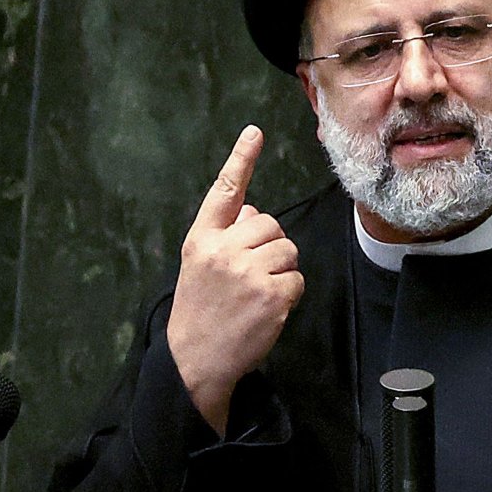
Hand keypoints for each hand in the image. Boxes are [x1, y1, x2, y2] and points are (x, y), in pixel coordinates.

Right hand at [167, 125, 303, 435]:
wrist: (195, 361)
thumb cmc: (201, 312)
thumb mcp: (199, 267)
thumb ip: (225, 237)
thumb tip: (257, 213)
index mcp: (202, 239)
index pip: (226, 192)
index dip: (241, 159)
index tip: (255, 131)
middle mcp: (223, 250)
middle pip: (271, 224)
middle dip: (270, 247)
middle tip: (251, 277)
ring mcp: (248, 272)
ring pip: (288, 250)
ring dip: (281, 270)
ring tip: (257, 294)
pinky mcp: (271, 295)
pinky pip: (296, 279)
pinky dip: (289, 295)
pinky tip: (267, 310)